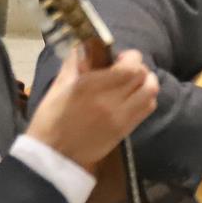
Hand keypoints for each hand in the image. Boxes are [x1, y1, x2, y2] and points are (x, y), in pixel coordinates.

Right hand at [24, 48, 157, 169]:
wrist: (53, 156)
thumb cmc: (50, 120)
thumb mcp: (58, 87)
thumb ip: (74, 64)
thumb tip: (84, 46)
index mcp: (92, 87)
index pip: (131, 66)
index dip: (131, 58)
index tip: (120, 59)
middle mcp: (111, 101)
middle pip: (144, 77)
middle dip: (139, 69)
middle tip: (126, 70)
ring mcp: (121, 117)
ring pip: (151, 92)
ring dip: (146, 83)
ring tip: (132, 84)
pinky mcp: (125, 130)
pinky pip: (147, 109)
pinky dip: (146, 98)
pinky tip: (133, 98)